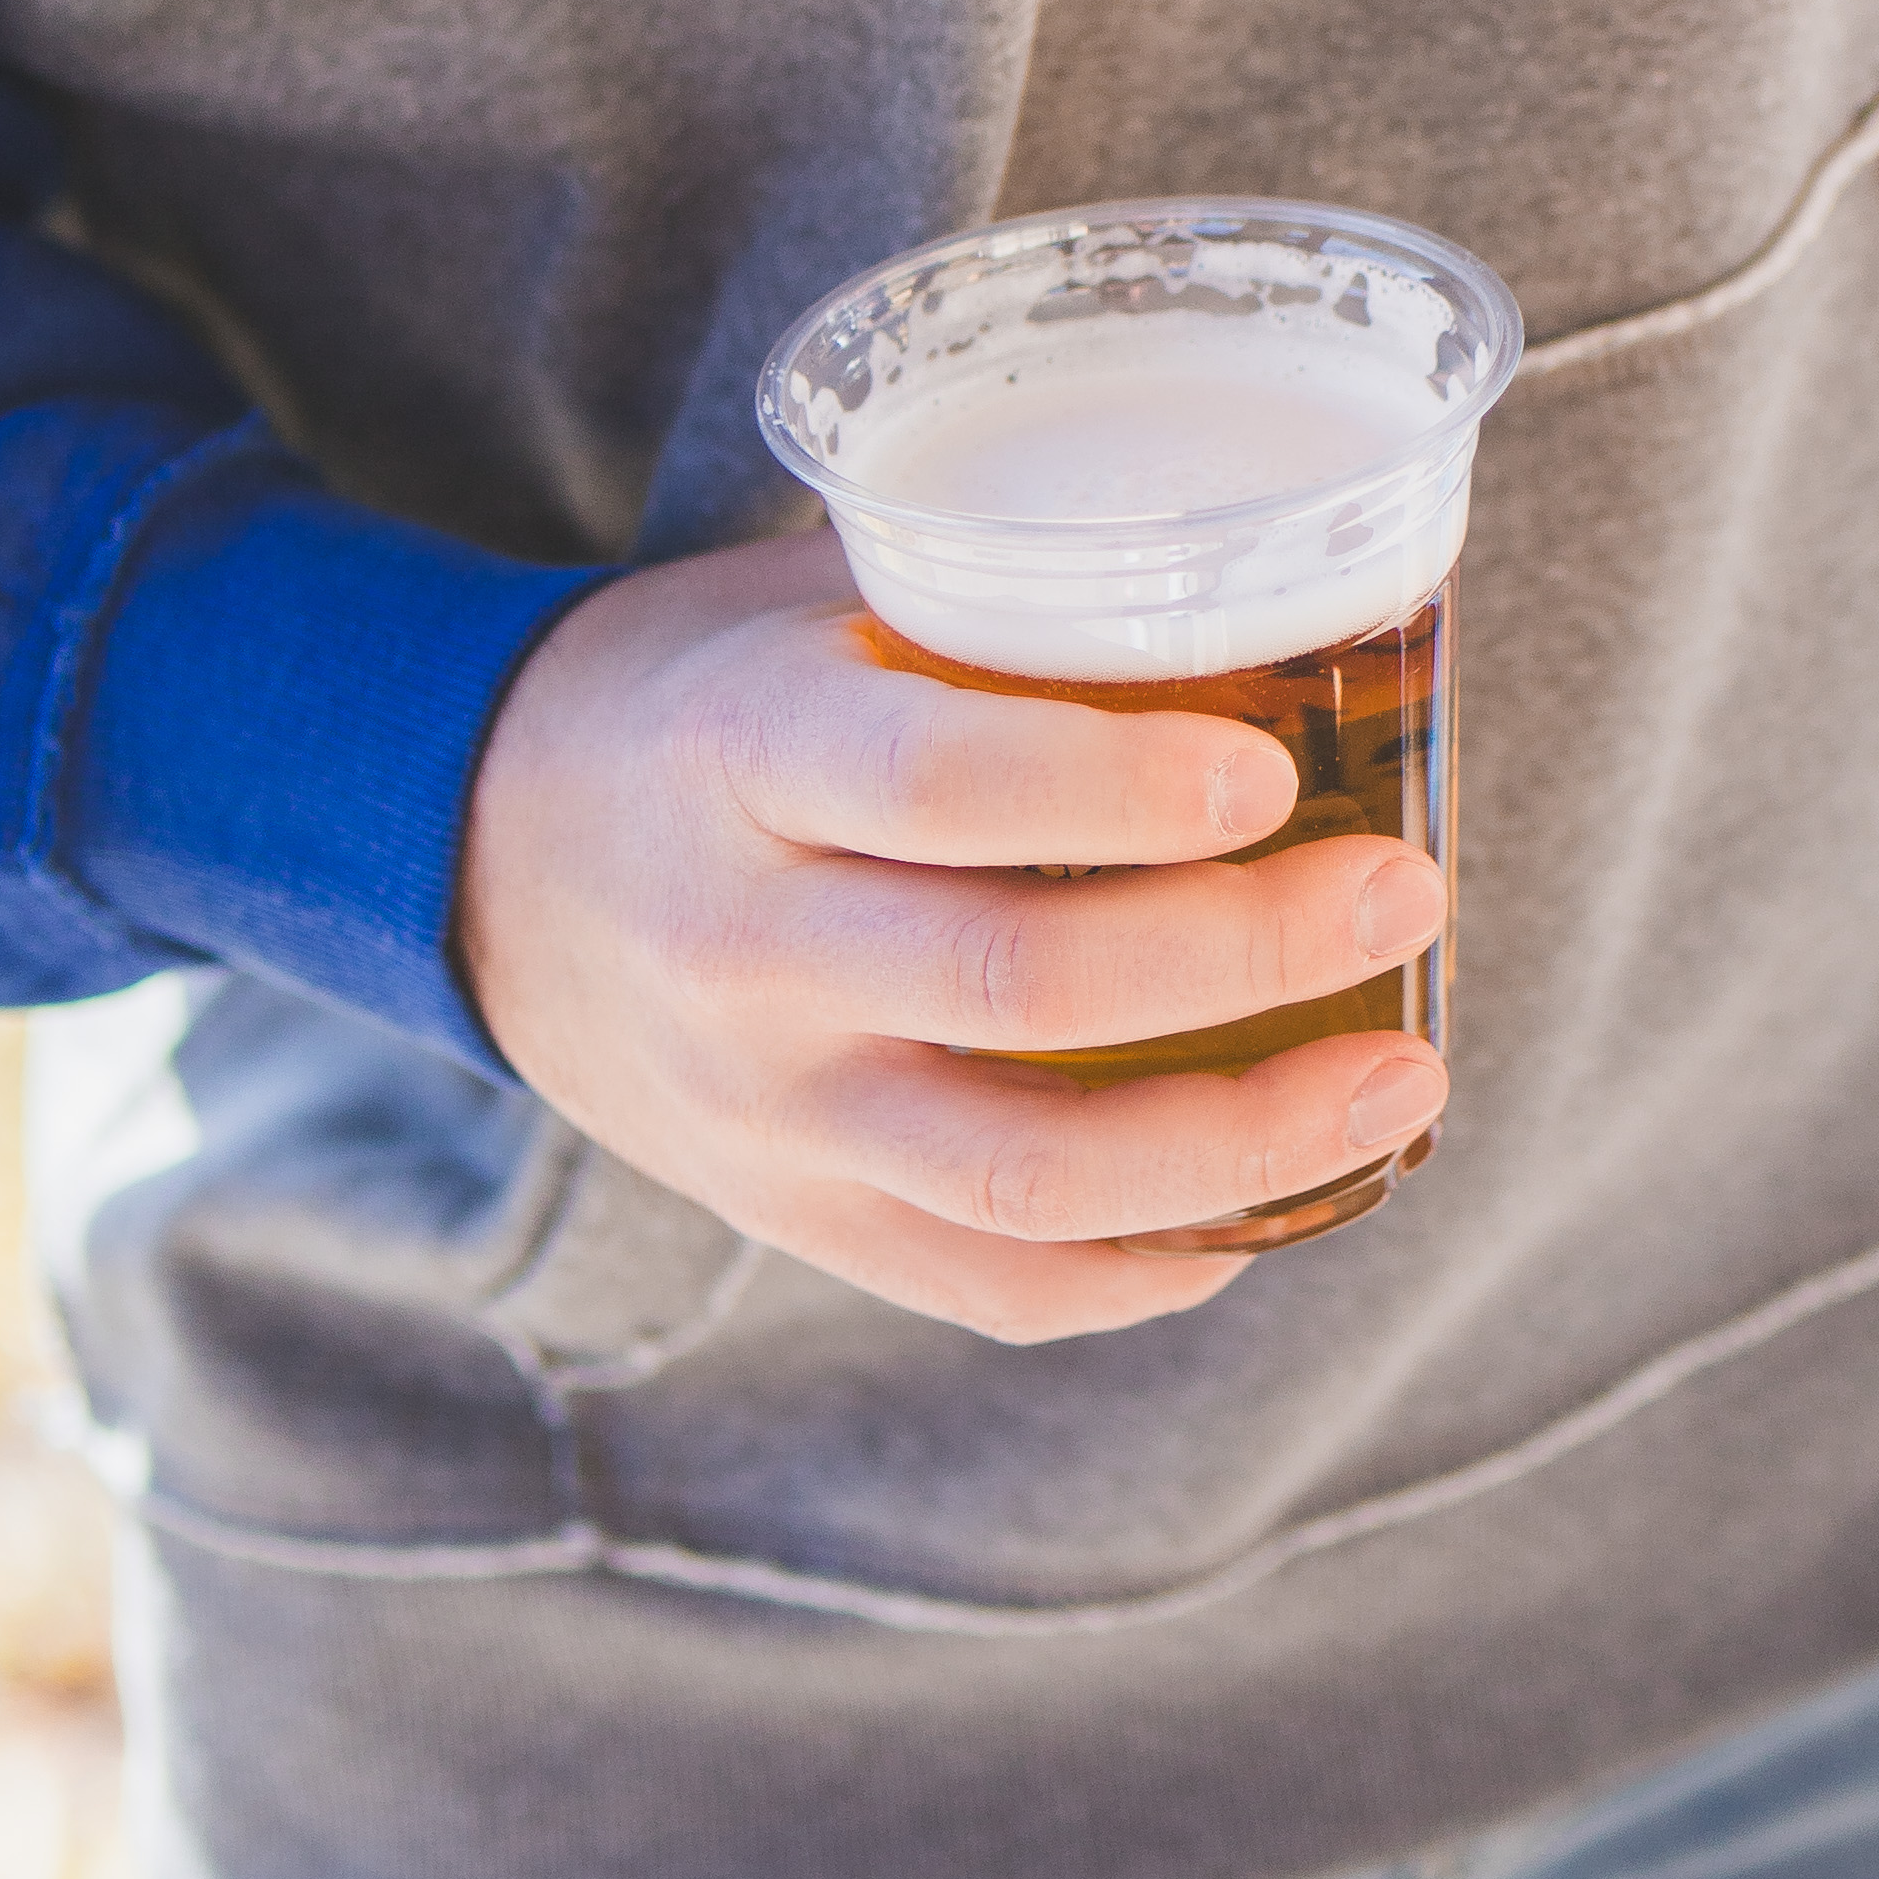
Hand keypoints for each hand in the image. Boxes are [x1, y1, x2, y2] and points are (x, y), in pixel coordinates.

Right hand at [450, 524, 1447, 1342]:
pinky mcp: (787, 1212)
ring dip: (1245, 1145)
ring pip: (1026, 1180)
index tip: (1277, 774)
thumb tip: (1288, 593)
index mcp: (741, 756)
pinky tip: (1266, 1207)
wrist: (475, 855)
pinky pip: (991, 1285)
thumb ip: (995, 616)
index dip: (1121, 789)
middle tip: (1402, 889)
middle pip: (1017, 986)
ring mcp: (759, 1110)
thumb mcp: (807, 603)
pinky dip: (1150, 1265)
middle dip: (1245, 954)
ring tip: (1399, 1077)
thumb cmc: (707, 697)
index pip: (936, 787)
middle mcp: (740, 950)